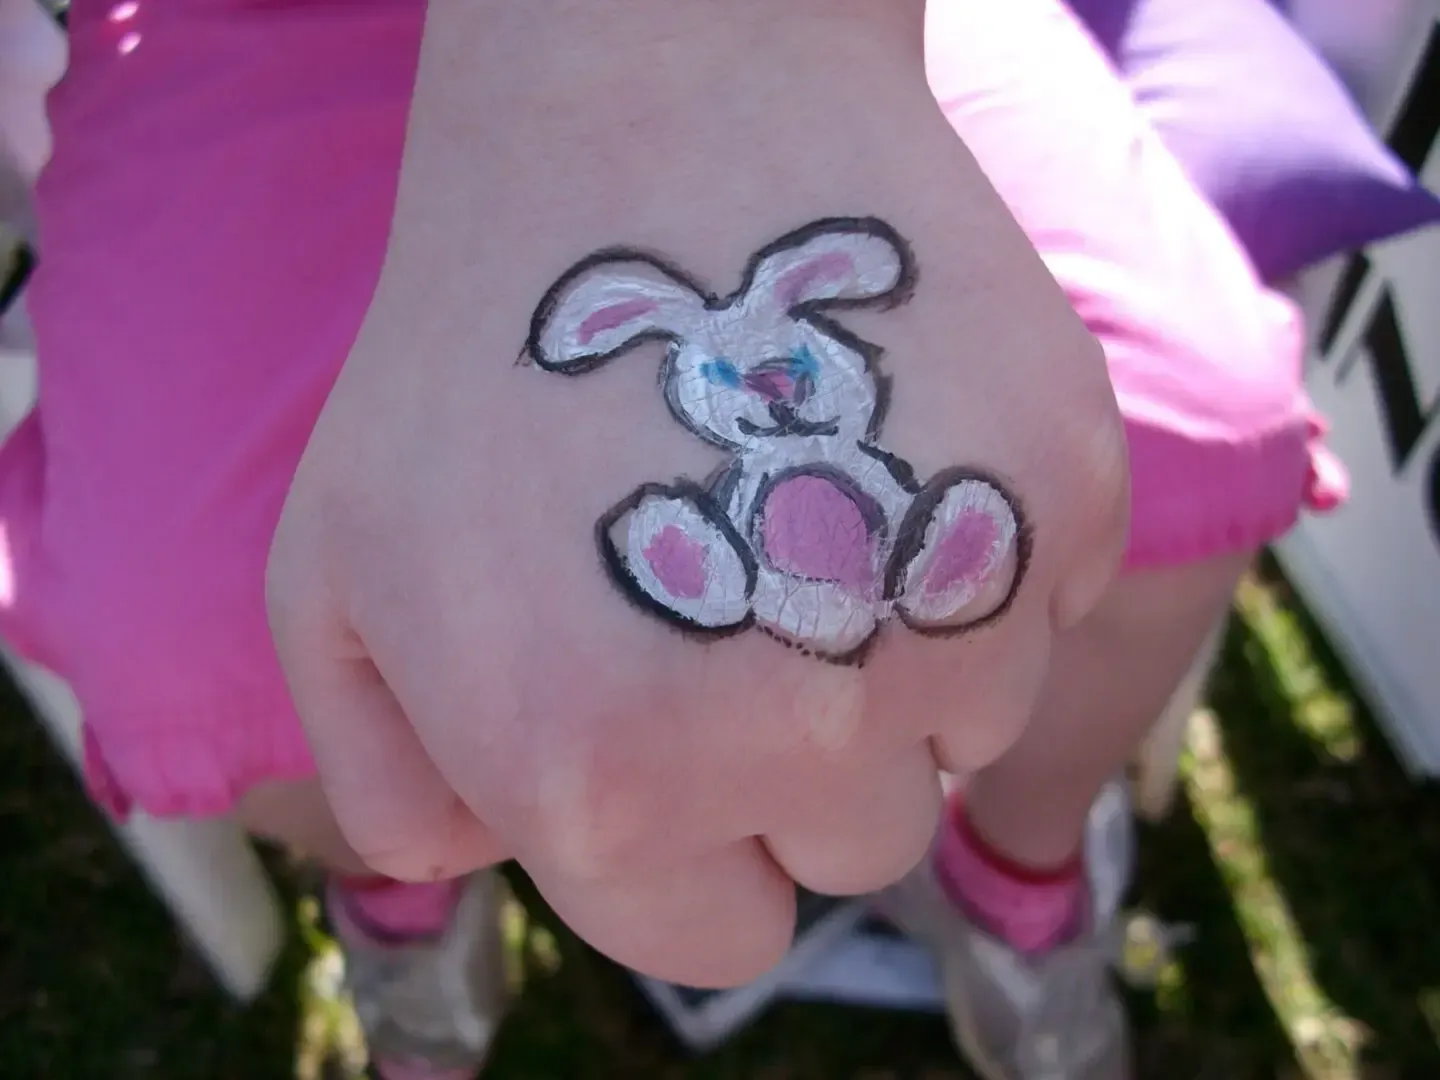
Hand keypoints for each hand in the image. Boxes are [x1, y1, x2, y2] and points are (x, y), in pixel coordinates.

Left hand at [267, 0, 1127, 986]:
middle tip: (742, 599)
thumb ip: (391, 781)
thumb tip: (490, 854)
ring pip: (963, 732)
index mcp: (609, 780)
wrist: (654, 114)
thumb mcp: (336, 580)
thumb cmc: (479, 348)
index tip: (678, 750)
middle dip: (798, 763)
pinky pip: (1040, 605)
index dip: (694, 850)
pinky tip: (888, 431)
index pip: (720, 939)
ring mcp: (960, 611)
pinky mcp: (1066, 503)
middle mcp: (803, 730)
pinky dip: (978, 550)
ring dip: (900, 657)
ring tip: (811, 496)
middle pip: (856, 848)